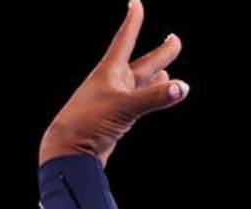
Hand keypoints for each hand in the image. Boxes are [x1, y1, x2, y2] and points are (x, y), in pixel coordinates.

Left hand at [40, 0, 187, 168]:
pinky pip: (138, 102)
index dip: (132, 21)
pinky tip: (156, 95)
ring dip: (156, 77)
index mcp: (109, 72)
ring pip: (141, 84)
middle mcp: (112, 84)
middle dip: (160, 53)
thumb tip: (183, 87)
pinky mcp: (115, 119)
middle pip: (141, 64)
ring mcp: (114, 101)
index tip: (135, 3)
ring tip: (166, 70)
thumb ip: (154, 98)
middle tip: (174, 40)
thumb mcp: (124, 108)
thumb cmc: (88, 124)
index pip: (124, 40)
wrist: (68, 151)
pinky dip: (151, 96)